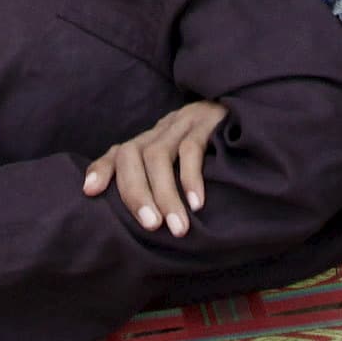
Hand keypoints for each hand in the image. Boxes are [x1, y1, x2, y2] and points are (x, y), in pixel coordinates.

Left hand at [81, 99, 227, 234]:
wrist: (251, 112)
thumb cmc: (216, 151)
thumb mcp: (184, 164)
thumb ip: (163, 183)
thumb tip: (149, 221)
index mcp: (152, 140)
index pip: (118, 152)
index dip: (101, 169)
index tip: (89, 192)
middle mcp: (162, 129)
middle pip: (131, 154)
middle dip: (135, 193)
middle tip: (150, 226)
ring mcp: (183, 123)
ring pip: (159, 155)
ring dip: (165, 194)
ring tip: (177, 228)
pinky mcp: (208, 121)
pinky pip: (192, 148)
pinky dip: (191, 178)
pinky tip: (197, 204)